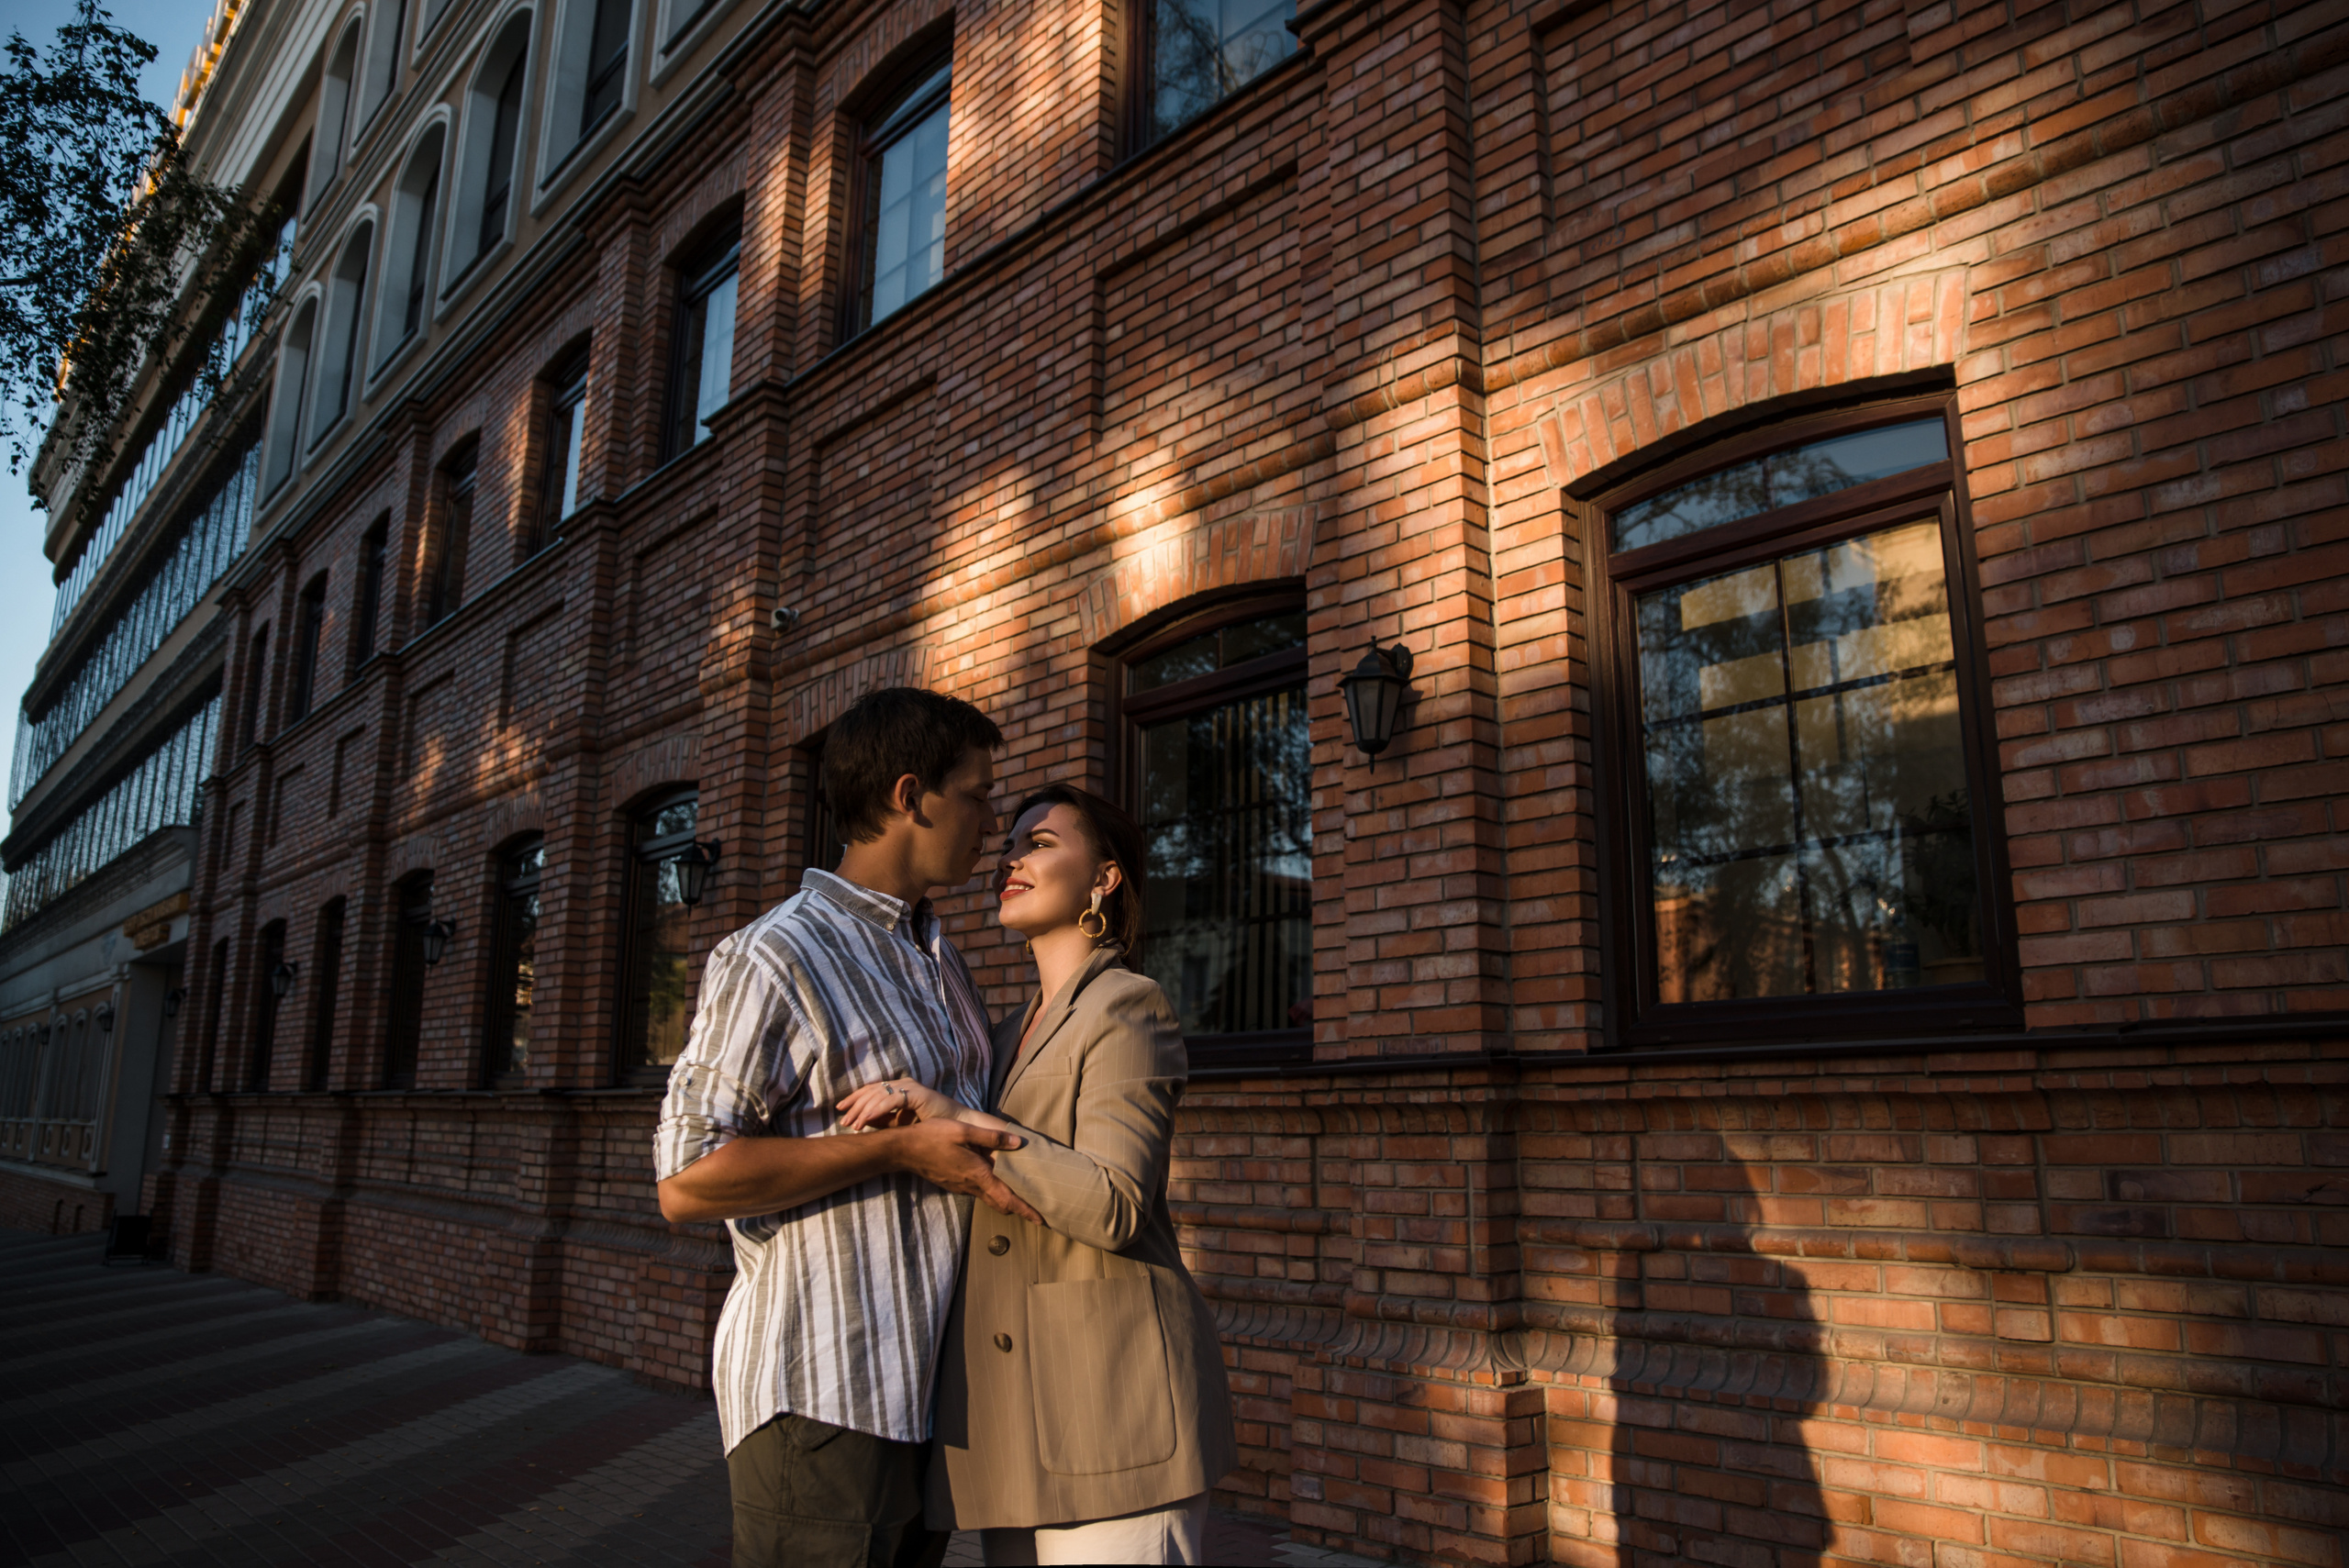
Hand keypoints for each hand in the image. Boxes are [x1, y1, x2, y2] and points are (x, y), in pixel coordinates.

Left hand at [837, 1078, 962, 1131]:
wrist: (956, 1125)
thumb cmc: (930, 1125)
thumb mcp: (900, 1123)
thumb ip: (883, 1120)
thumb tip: (861, 1120)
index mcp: (898, 1089)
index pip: (871, 1090)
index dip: (854, 1099)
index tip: (840, 1110)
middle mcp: (902, 1084)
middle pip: (871, 1091)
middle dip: (855, 1106)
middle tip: (843, 1121)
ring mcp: (910, 1087)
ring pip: (879, 1095)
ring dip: (864, 1111)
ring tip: (853, 1125)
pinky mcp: (917, 1094)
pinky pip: (893, 1100)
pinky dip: (878, 1109)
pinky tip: (867, 1119)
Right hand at [889, 1119, 1041, 1223]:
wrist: (903, 1150)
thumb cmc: (933, 1137)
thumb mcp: (964, 1131)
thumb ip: (992, 1138)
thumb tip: (1018, 1143)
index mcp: (977, 1174)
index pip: (1007, 1198)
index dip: (1025, 1210)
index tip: (1040, 1219)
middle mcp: (970, 1185)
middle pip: (999, 1203)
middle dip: (1018, 1208)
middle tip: (1035, 1210)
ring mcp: (960, 1187)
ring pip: (988, 1198)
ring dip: (1004, 1200)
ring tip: (1019, 1195)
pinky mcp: (952, 1183)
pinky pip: (977, 1192)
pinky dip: (990, 1192)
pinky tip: (992, 1180)